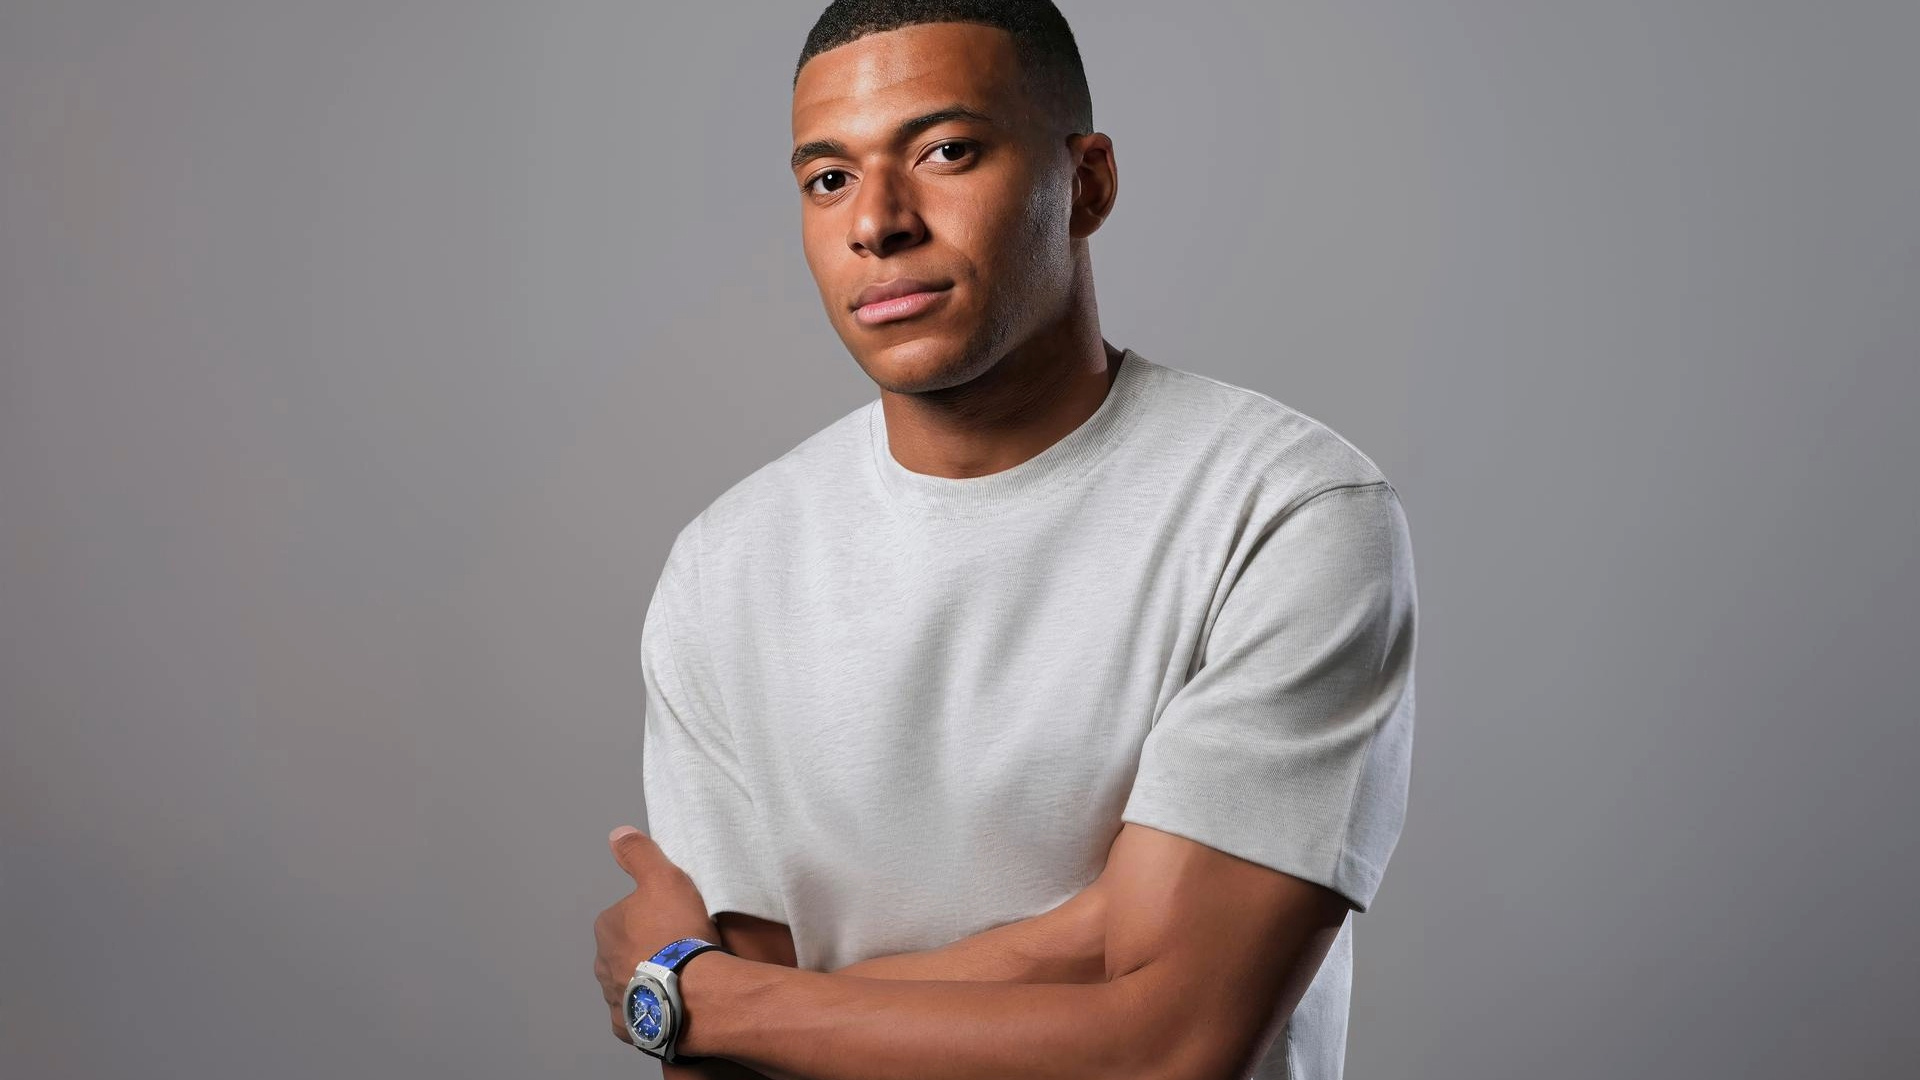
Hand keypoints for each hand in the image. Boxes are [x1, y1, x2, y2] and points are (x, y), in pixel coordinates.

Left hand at [593, 825, 721, 1045]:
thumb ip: (639, 854)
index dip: (652, 915)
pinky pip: (640, 1014)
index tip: (676, 920)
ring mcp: (614, 999)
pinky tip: (675, 1002)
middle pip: (626, 951)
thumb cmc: (679, 933)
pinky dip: (653, 1009)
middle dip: (647, 950)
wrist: (696, 992)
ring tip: (683, 978)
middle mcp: (602, 965)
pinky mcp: (630, 1028)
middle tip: (681, 949)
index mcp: (606, 928)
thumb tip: (618, 834)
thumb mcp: (664, 877)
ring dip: (649, 980)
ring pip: (631, 983)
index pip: (626, 916)